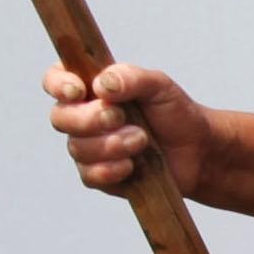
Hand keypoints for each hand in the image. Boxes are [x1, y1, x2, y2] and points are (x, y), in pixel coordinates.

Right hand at [43, 61, 214, 196]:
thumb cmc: (175, 113)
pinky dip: (111, 170)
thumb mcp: (159, 85)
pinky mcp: (101, 176)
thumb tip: (102, 84)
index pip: (55, 81)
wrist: (199, 151)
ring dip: (111, 145)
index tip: (79, 91)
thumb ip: (131, 77)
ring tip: (142, 140)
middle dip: (91, 119)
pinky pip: (90, 176)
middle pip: (60, 118)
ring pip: (77, 148)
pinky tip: (132, 166)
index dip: (58, 85)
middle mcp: (83, 116)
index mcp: (90, 88)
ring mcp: (89, 147)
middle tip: (123, 118)